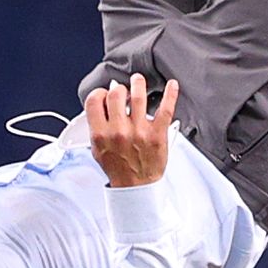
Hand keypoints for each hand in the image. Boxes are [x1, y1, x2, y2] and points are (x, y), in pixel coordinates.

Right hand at [87, 74, 177, 188]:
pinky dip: (170, 94)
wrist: (136, 187)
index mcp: (101, 134)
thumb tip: (101, 104)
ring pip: (139, 96)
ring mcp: (139, 131)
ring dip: (138, 83)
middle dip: (119, 89)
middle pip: (116, 94)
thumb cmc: (118, 168)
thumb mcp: (98, 149)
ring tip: (138, 80)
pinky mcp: (158, 134)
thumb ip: (97, 126)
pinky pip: (165, 109)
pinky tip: (172, 85)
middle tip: (123, 92)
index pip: (95, 101)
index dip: (99, 93)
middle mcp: (119, 131)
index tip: (105, 94)